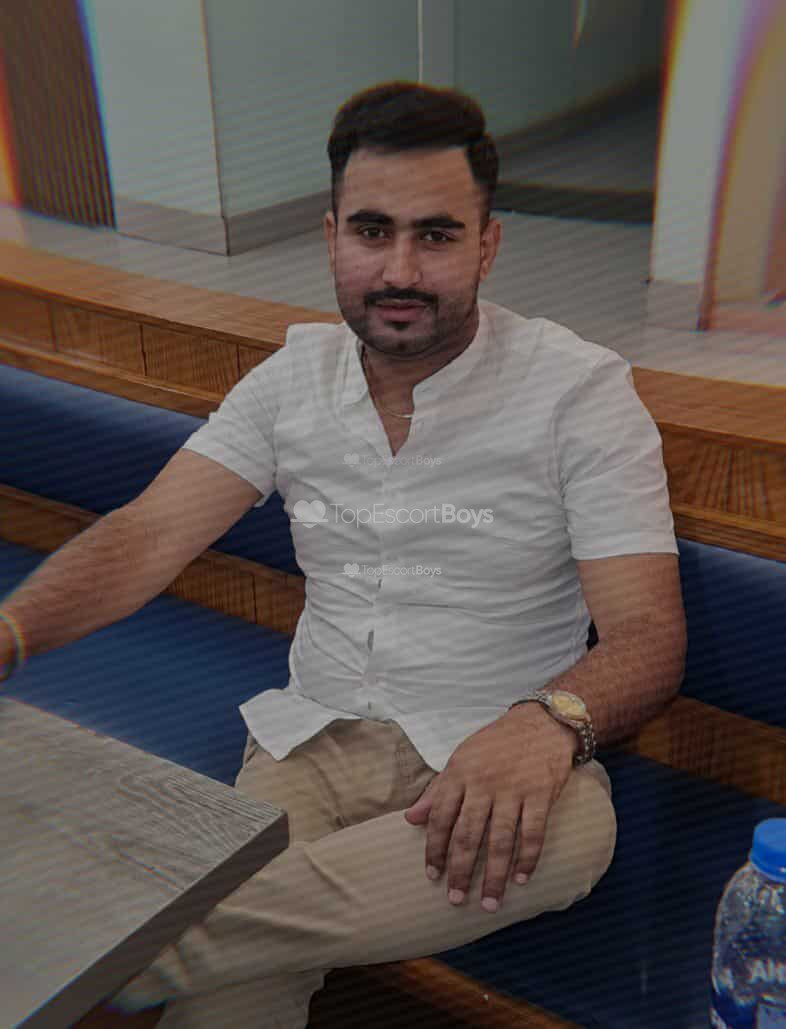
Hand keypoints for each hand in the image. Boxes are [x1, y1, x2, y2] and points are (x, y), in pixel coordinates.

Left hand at [404, 703, 576, 911]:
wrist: (541, 722)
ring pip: (500, 840)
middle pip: (468, 835)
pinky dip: (527, 859)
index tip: (432, 875)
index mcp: (460, 773)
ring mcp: (513, 789)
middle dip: (460, 871)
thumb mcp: (461, 758)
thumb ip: (437, 790)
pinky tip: (521, 879)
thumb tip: (410, 818)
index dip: (434, 848)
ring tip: (489, 903)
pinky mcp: (541, 794)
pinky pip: (533, 833)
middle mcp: (484, 783)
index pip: (440, 817)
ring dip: (495, 876)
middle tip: (455, 899)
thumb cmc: (496, 743)